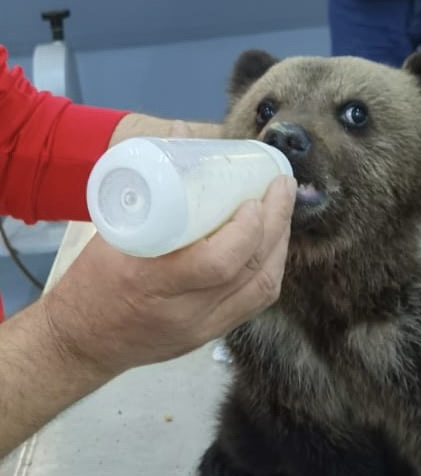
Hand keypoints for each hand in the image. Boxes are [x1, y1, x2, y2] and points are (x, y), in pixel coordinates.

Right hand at [44, 174, 295, 376]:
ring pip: (260, 290)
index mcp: (150, 280)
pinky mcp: (209, 336)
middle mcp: (183, 310)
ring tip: (283, 213)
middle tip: (282, 188)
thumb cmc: (92, 283)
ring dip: (279, 247)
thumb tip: (181, 133)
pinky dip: (270, 270)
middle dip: (276, 225)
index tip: (254, 197)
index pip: (216, 262)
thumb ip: (148, 185)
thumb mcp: (109, 234)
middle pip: (248, 272)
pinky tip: (273, 247)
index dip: (246, 229)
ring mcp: (201, 328)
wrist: (83, 342)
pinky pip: (254, 305)